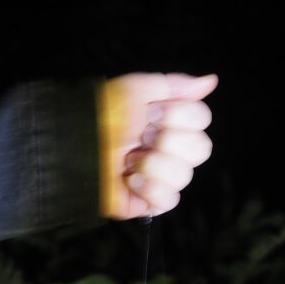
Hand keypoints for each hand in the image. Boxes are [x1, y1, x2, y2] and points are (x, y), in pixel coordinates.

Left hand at [98, 73, 217, 218]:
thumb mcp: (135, 90)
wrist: (73, 150)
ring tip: (129, 161)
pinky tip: (131, 181)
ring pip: (185, 175)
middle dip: (170, 141)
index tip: (152, 114)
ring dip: (154, 164)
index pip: (201, 119)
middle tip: (142, 137)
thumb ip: (175, 86)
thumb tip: (211, 82)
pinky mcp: (150, 202)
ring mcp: (161, 177)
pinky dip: (150, 188)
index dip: (181, 116)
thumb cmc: (99, 118)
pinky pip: (170, 200)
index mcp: (168, 121)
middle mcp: (169, 149)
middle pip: (202, 149)